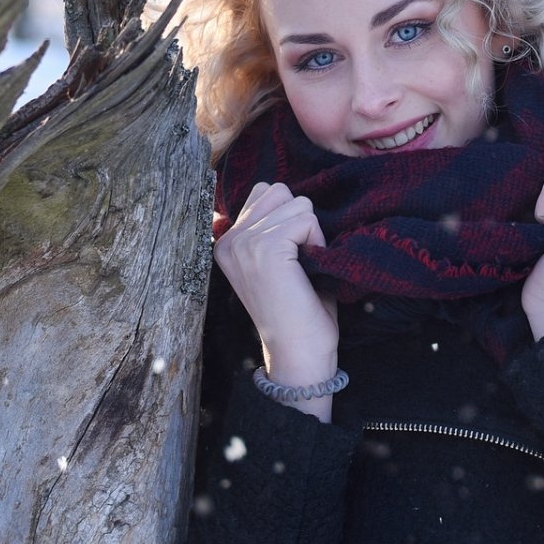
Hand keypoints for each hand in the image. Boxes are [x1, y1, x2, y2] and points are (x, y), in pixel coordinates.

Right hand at [214, 182, 339, 411]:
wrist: (298, 352)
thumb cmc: (296, 309)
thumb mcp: (273, 260)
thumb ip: (270, 226)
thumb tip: (283, 192)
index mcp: (226, 242)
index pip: (265, 191)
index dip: (289, 217)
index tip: (288, 257)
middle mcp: (229, 239)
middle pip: (282, 192)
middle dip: (300, 221)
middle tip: (297, 263)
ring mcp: (245, 243)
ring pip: (298, 203)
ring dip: (310, 233)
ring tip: (302, 269)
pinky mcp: (266, 249)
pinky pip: (307, 220)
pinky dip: (317, 242)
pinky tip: (308, 270)